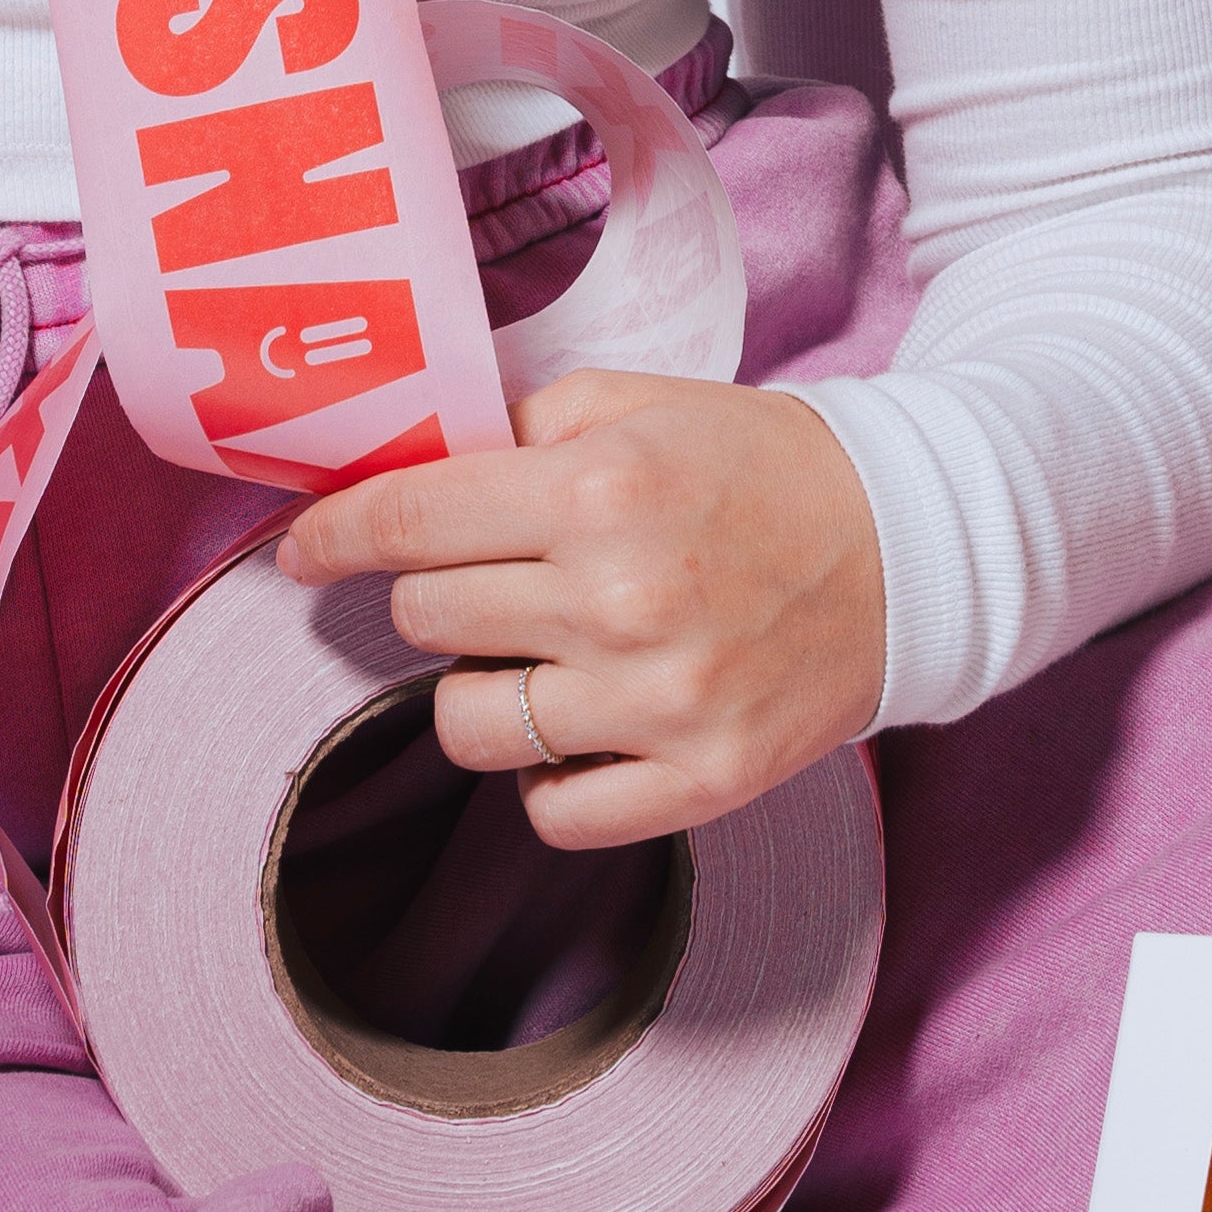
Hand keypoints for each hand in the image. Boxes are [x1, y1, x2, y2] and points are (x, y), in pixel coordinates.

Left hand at [274, 366, 887, 852]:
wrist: (908, 550)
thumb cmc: (765, 467)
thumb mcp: (648, 402)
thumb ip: (529, 423)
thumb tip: (416, 462)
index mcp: (602, 488)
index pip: (410, 519)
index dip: (334, 533)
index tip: (303, 548)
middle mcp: (620, 599)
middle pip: (425, 616)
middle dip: (432, 591)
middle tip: (487, 575)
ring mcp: (657, 704)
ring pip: (466, 724)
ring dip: (481, 685)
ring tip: (540, 652)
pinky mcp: (696, 784)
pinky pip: (548, 809)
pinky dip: (546, 774)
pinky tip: (585, 722)